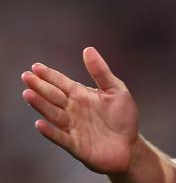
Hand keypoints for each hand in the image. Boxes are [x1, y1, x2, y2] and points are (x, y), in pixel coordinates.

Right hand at [21, 47, 139, 174]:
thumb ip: (101, 71)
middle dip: (40, 86)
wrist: (129, 146)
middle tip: (26, 76)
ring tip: (28, 93)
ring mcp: (73, 127)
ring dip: (40, 105)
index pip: (62, 83)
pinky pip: (60, 137)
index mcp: (83, 96)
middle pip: (54, 96)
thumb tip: (88, 49)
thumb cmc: (123, 116)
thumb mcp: (116, 89)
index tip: (36, 66)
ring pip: (53, 114)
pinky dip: (50, 131)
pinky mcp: (76, 145)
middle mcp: (74, 110)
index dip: (50, 75)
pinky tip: (40, 123)